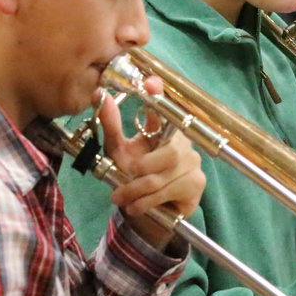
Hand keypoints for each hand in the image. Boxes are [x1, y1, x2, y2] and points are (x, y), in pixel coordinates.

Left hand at [99, 85, 204, 246]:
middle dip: (143, 169)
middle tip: (123, 179)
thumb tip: (99, 95)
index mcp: (164, 130)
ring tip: (120, 198)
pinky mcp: (196, 184)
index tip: (150, 83)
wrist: (150, 212)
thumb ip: (111, 126)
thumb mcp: (118, 152)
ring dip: (136, 191)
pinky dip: (146, 202)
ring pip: (164, 177)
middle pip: (169, 153)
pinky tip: (135, 206)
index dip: (159, 95)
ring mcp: (193, 164)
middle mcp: (183, 143)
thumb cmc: (135, 177)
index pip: (164, 108)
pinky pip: (169, 191)